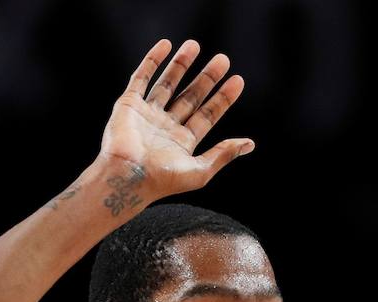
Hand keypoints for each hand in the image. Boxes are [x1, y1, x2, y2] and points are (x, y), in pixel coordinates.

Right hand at [96, 39, 252, 205]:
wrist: (127, 177)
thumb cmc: (162, 180)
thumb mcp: (201, 170)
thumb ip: (223, 154)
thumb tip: (250, 144)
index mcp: (183, 142)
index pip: (208, 114)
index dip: (223, 98)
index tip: (237, 80)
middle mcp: (166, 126)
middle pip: (191, 96)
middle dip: (207, 78)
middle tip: (223, 59)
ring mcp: (147, 114)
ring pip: (167, 83)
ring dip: (181, 64)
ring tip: (195, 45)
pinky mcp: (128, 105)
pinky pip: (141, 78)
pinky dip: (152, 60)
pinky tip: (165, 45)